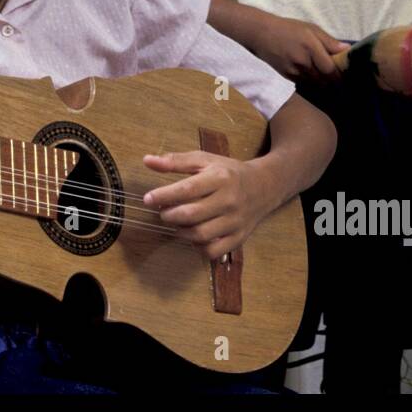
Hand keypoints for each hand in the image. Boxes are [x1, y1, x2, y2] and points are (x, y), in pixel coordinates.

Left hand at [140, 151, 274, 260]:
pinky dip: (198, 247)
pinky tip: (192, 236)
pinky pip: (213, 251)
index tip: (148, 199)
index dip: (164, 196)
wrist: (264, 186)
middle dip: (169, 215)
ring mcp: (235, 221)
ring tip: (176, 223)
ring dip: (180, 231)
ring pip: (201, 235)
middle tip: (162, 212)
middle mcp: (229, 200)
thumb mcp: (204, 160)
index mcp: (220, 178)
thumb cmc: (228, 172)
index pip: (187, 190)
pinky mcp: (239, 238)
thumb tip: (147, 161)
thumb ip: (175, 161)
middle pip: (192, 215)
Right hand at [256, 16, 347, 84]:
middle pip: (324, 79)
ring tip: (325, 76)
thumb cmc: (289, 28)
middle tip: (338, 77)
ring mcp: (294, 71)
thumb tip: (347, 49)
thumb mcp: (311, 28)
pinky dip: (311, 81)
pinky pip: (304, 83)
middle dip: (333, 80)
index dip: (340, 75)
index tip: (345, 75)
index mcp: (311, 47)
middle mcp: (303, 62)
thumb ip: (329, 41)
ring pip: (315, 83)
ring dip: (322, 81)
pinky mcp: (287, 76)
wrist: (262, 34)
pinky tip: (312, 74)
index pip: (330, 69)